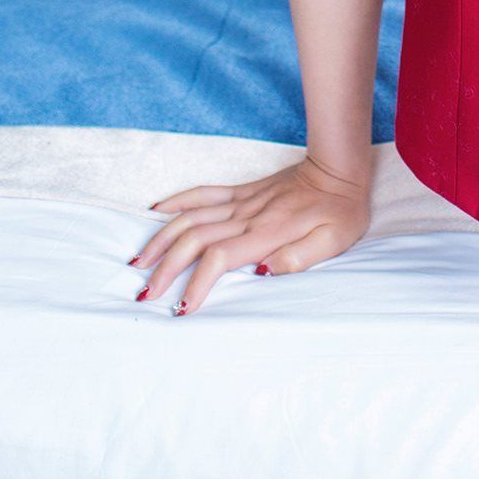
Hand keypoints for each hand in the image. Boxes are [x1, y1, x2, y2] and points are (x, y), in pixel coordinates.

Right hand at [129, 151, 371, 315]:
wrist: (340, 170)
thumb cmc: (340, 211)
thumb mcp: (333, 241)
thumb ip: (298, 258)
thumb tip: (262, 273)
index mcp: (267, 232)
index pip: (220, 257)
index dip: (198, 283)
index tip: (183, 308)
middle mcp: (247, 215)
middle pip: (194, 239)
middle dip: (166, 268)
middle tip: (146, 293)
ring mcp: (241, 200)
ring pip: (190, 216)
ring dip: (161, 239)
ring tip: (137, 261)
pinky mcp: (241, 191)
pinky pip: (202, 193)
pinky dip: (175, 203)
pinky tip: (154, 213)